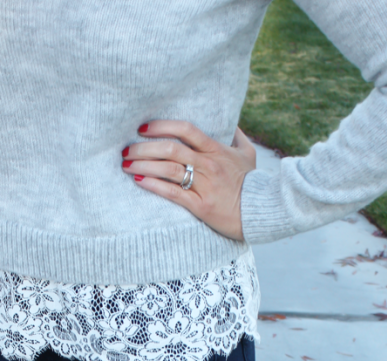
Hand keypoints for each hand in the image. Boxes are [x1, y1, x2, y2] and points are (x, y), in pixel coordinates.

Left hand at [121, 121, 256, 241]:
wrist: (261, 212)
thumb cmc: (252, 183)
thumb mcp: (248, 155)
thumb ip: (236, 137)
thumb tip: (229, 123)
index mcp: (217, 149)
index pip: (186, 129)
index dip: (162, 126)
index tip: (143, 127)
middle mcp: (209, 165)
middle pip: (171, 149)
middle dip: (144, 147)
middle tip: (126, 149)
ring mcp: (204, 185)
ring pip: (169, 169)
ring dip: (143, 164)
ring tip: (125, 164)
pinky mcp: (200, 206)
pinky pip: (173, 193)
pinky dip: (153, 185)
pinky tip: (139, 180)